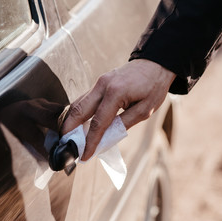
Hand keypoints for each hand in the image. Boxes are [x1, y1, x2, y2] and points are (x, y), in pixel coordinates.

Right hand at [61, 59, 175, 159]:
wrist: (155, 64)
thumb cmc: (153, 86)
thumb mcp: (144, 110)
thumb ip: (123, 124)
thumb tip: (106, 137)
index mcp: (115, 93)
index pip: (98, 123)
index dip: (90, 141)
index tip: (84, 155)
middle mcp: (102, 85)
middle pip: (78, 111)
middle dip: (69, 131)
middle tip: (67, 147)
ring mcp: (98, 82)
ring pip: (77, 104)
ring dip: (71, 122)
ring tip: (70, 139)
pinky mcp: (99, 82)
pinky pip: (84, 99)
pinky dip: (78, 113)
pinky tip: (79, 125)